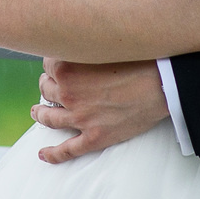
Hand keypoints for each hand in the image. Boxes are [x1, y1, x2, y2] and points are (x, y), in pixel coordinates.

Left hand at [31, 58, 169, 163]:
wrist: (162, 84)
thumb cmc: (137, 60)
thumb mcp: (102, 46)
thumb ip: (82, 47)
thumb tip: (73, 44)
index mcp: (66, 67)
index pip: (47, 65)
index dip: (53, 65)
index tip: (57, 65)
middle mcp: (68, 93)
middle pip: (46, 90)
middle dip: (47, 87)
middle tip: (48, 86)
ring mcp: (80, 117)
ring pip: (49, 118)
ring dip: (40, 115)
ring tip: (37, 113)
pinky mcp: (95, 137)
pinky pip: (68, 150)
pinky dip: (53, 154)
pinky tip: (43, 154)